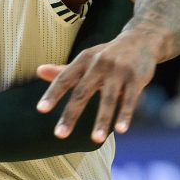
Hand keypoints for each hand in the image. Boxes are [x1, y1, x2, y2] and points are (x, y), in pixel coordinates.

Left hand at [36, 31, 155, 142]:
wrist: (141, 40)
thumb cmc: (107, 55)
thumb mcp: (86, 59)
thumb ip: (64, 70)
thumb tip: (38, 71)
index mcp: (84, 60)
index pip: (65, 78)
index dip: (52, 94)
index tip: (41, 109)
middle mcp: (99, 64)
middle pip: (82, 92)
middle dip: (71, 114)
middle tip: (59, 134)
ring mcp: (119, 71)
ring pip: (109, 99)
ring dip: (102, 120)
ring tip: (95, 140)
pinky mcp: (136, 78)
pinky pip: (130, 99)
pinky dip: (125, 115)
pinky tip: (121, 130)